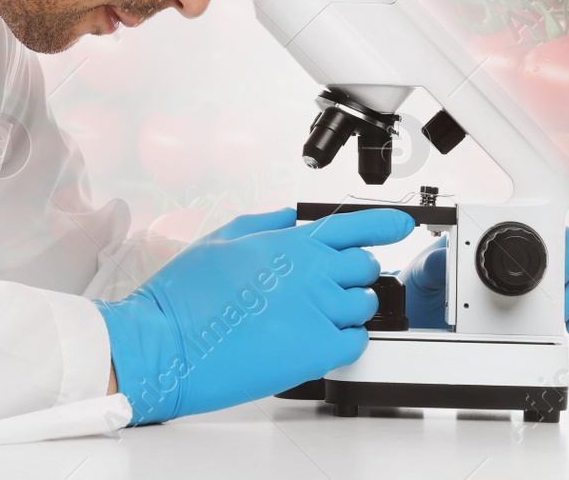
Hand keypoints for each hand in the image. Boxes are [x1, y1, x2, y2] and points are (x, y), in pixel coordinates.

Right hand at [95, 207, 414, 423]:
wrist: (167, 345)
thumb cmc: (183, 298)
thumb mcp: (219, 240)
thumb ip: (262, 224)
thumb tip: (287, 217)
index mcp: (287, 243)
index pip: (354, 225)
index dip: (384, 223)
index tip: (401, 225)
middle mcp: (310, 272)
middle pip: (364, 266)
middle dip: (354, 272)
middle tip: (331, 284)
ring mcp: (317, 311)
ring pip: (364, 304)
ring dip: (351, 307)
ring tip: (319, 316)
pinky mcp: (317, 350)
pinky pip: (357, 342)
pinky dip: (348, 339)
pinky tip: (322, 339)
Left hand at [398, 225, 568, 334]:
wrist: (418, 318)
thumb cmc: (424, 285)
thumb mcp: (424, 271)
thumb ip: (436, 263)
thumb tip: (449, 256)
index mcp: (492, 240)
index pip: (535, 227)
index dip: (554, 238)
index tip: (557, 254)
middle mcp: (515, 261)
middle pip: (563, 254)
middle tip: (562, 289)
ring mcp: (527, 287)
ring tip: (566, 311)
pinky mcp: (532, 314)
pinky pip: (565, 311)